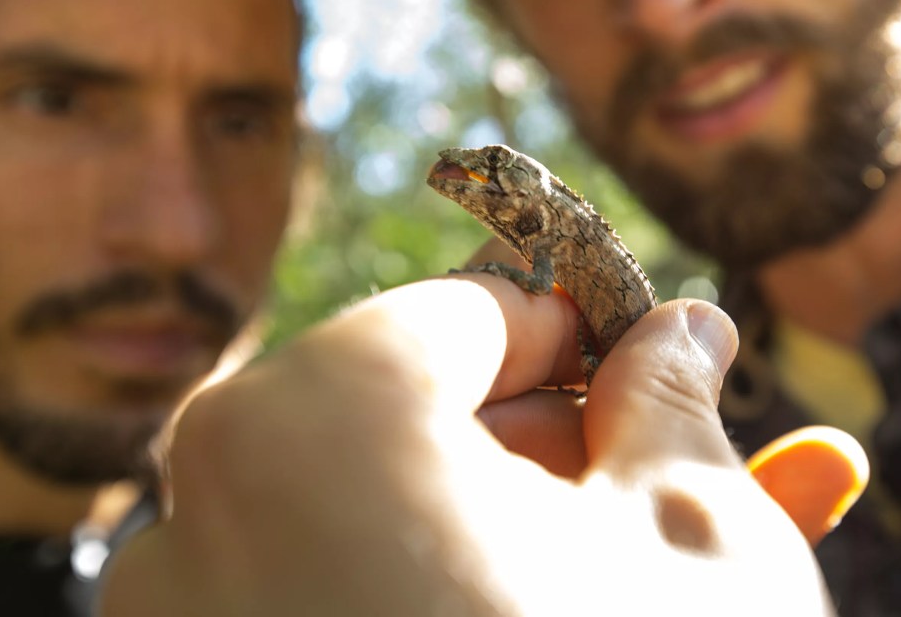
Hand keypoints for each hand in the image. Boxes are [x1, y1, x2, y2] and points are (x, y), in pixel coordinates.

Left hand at [100, 275, 857, 614]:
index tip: (654, 360)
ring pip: (371, 524)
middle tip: (663, 462)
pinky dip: (423, 599)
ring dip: (503, 527)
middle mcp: (202, 515)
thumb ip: (670, 407)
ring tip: (630, 557)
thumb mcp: (698, 536)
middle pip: (411, 422)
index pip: (467, 312)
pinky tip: (530, 609)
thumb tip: (682, 331)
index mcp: (313, 418)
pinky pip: (323, 606)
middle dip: (551, 440)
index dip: (579, 331)